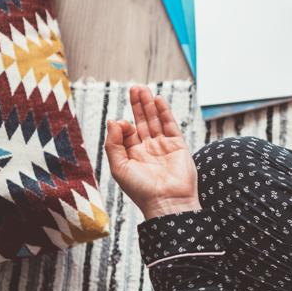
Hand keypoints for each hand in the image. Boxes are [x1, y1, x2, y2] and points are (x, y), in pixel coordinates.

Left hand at [104, 86, 201, 219]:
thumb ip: (113, 144)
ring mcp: (164, 146)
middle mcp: (148, 148)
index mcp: (133, 155)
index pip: (127, 132)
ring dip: (149, 104)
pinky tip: (158, 100)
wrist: (167, 202)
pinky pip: (170, 125)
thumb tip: (114, 120)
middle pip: (142, 121)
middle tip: (134, 88)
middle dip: (138, 105)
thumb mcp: (119, 168)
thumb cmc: (141, 190)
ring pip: (155, 120)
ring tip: (143, 89)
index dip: (123, 124)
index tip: (123, 124)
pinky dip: (164, 112)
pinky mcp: (178, 145)